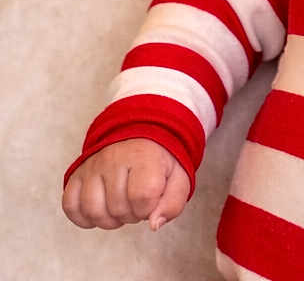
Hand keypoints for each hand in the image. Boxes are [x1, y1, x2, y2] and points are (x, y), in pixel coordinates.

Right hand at [62, 138, 189, 231]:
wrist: (140, 135)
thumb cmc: (160, 162)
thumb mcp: (178, 178)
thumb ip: (172, 203)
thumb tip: (153, 225)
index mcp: (143, 156)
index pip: (142, 197)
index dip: (148, 208)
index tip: (152, 200)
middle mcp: (114, 158)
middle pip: (118, 207)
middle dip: (131, 214)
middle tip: (137, 202)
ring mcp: (92, 165)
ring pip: (93, 211)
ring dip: (109, 219)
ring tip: (120, 207)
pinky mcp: (76, 173)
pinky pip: (70, 206)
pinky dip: (84, 218)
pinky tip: (101, 209)